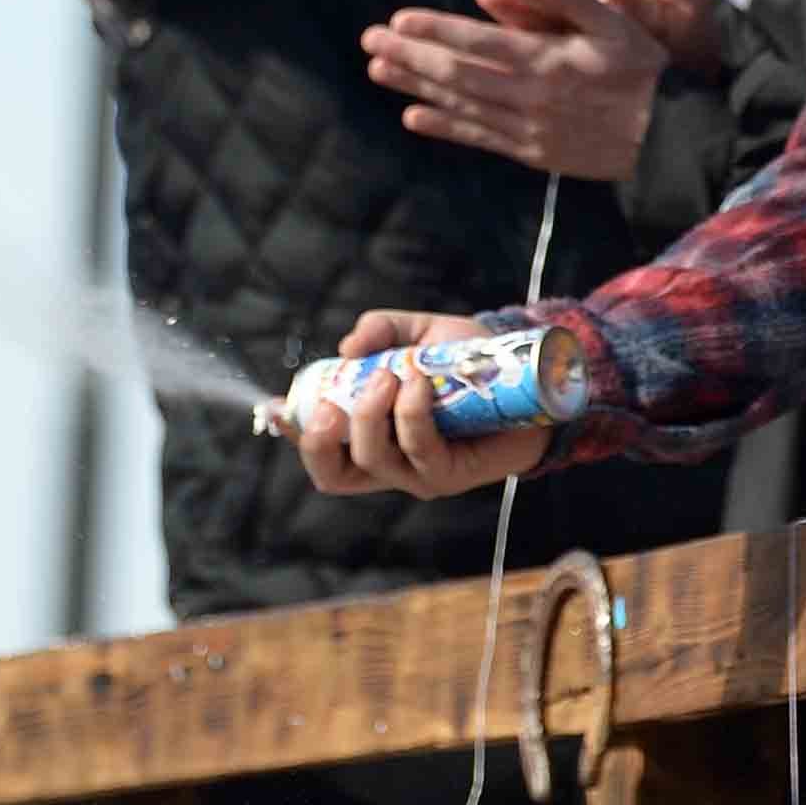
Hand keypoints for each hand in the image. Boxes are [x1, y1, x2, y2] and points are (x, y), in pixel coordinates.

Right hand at [289, 310, 552, 496]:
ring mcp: (418, 474)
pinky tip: (420, 382)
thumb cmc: (472, 361)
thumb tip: (347, 347)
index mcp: (372, 436)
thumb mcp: (421, 333)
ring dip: (373, 413)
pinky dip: (412, 413)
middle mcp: (389, 463)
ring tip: (396, 373)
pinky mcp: (450, 475)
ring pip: (373, 459)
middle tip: (336, 397)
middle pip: (332, 473)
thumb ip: (382, 330)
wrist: (533, 376)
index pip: (320, 451)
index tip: (272, 405)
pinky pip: (419, 451)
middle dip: (319, 437)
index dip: (291, 433)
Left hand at [363, 2, 666, 180]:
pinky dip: (444, 126)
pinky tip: (414, 117)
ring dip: (416, 87)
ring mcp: (529, 130)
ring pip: (461, 106)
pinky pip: (479, 138)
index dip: (434, 31)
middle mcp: (530, 98)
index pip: (477, 43)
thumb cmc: (650, 71)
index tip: (397, 19)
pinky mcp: (535, 152)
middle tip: (370, 40)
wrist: (673, 139)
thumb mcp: (620, 24)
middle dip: (410, 56)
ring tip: (379, 70)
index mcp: (547, 61)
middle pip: (457, 75)